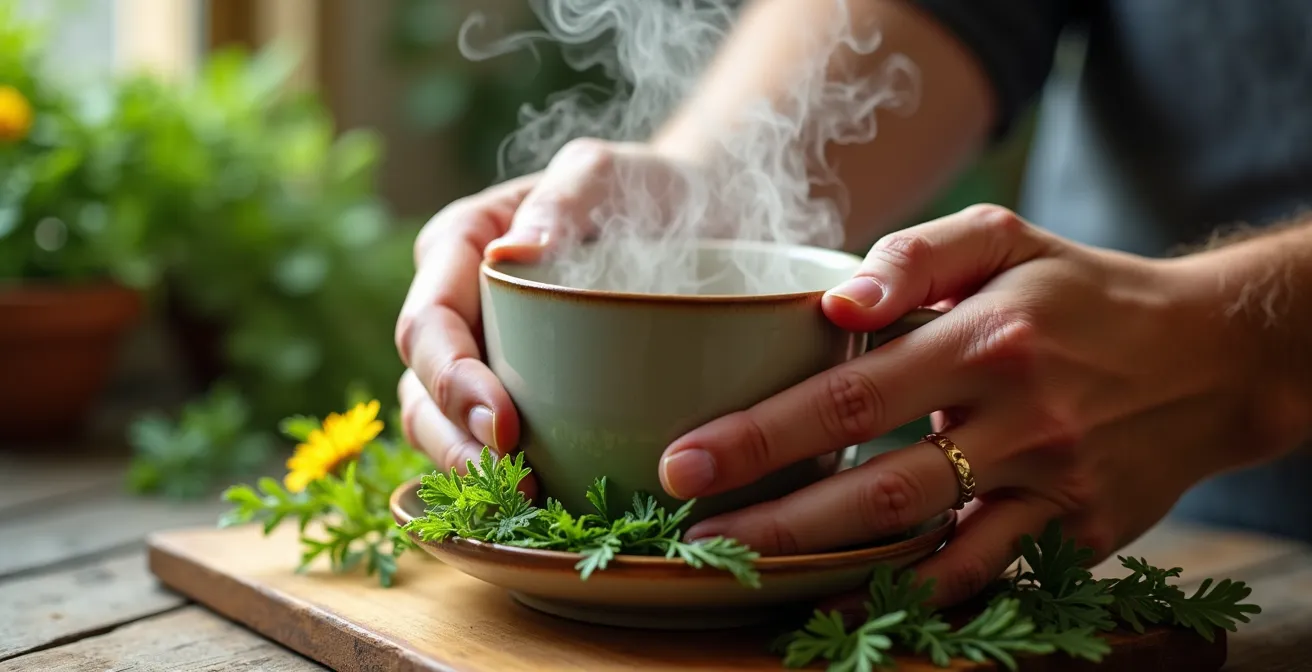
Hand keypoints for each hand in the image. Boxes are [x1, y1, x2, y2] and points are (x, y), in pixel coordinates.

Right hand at [395, 139, 698, 494]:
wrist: (691, 218)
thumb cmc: (640, 186)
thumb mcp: (606, 172)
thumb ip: (564, 197)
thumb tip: (514, 251)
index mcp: (459, 246)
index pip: (429, 323)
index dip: (452, 381)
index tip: (503, 425)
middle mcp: (457, 304)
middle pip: (420, 388)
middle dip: (453, 442)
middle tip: (512, 482)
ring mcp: (481, 352)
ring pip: (440, 424)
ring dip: (469, 471)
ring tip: (524, 501)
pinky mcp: (516, 389)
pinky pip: (489, 440)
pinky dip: (503, 474)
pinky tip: (544, 503)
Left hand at [657, 204, 1300, 606]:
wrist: (1208, 357)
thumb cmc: (1079, 291)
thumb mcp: (1005, 238)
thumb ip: (914, 255)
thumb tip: (835, 306)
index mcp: (985, 336)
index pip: (849, 394)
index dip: (759, 437)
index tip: (684, 463)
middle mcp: (1018, 416)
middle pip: (874, 484)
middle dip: (771, 519)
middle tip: (692, 536)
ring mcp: (1051, 483)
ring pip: (924, 542)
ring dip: (829, 565)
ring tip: (750, 573)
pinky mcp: (1077, 532)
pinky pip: (983, 572)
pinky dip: (914, 592)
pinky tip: (851, 599)